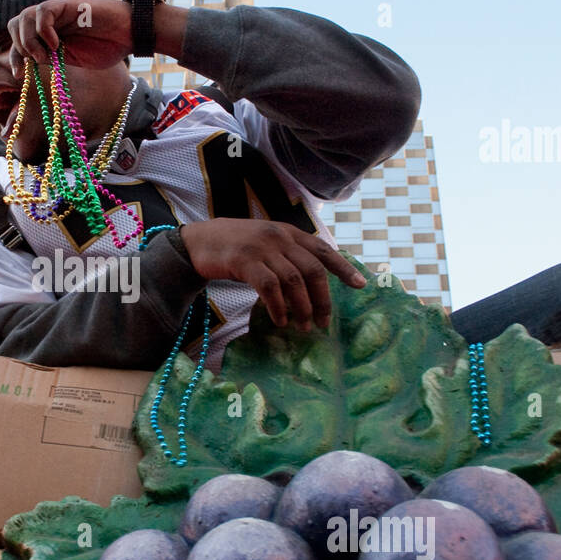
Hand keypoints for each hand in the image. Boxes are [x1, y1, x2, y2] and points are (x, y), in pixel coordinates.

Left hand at [7, 0, 133, 68]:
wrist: (133, 33)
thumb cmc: (109, 47)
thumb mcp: (75, 58)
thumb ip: (53, 59)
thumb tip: (32, 62)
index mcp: (50, 32)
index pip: (20, 39)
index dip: (15, 56)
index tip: (20, 75)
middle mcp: (50, 19)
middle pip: (15, 24)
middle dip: (19, 47)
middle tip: (36, 63)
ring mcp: (59, 9)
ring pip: (25, 16)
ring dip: (29, 40)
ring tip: (44, 56)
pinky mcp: (69, 3)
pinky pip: (44, 11)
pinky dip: (44, 30)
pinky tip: (57, 45)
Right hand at [179, 219, 366, 329]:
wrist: (200, 240)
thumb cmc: (236, 246)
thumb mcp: (267, 243)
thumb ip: (289, 255)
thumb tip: (314, 283)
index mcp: (289, 232)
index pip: (323, 250)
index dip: (344, 268)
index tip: (360, 285)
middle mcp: (279, 237)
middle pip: (313, 270)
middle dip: (322, 299)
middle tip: (324, 322)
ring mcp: (262, 248)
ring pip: (293, 281)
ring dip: (302, 308)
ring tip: (303, 327)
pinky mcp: (244, 261)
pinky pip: (269, 287)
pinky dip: (278, 307)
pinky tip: (280, 320)